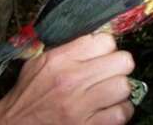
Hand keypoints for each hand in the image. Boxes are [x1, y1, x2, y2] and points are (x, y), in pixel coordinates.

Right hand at [0, 34, 134, 124]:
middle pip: (123, 61)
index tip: (103, 54)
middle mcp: (72, 80)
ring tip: (110, 92)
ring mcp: (80, 106)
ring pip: (124, 87)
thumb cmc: (28, 94)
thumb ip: (67, 49)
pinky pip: (121, 113)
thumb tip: (96, 39)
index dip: (108, 47)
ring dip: (120, 90)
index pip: (105, 40)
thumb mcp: (39, 62)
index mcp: (60, 59)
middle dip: (120, 66)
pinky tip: (110, 109)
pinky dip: (120, 111)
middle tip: (112, 72)